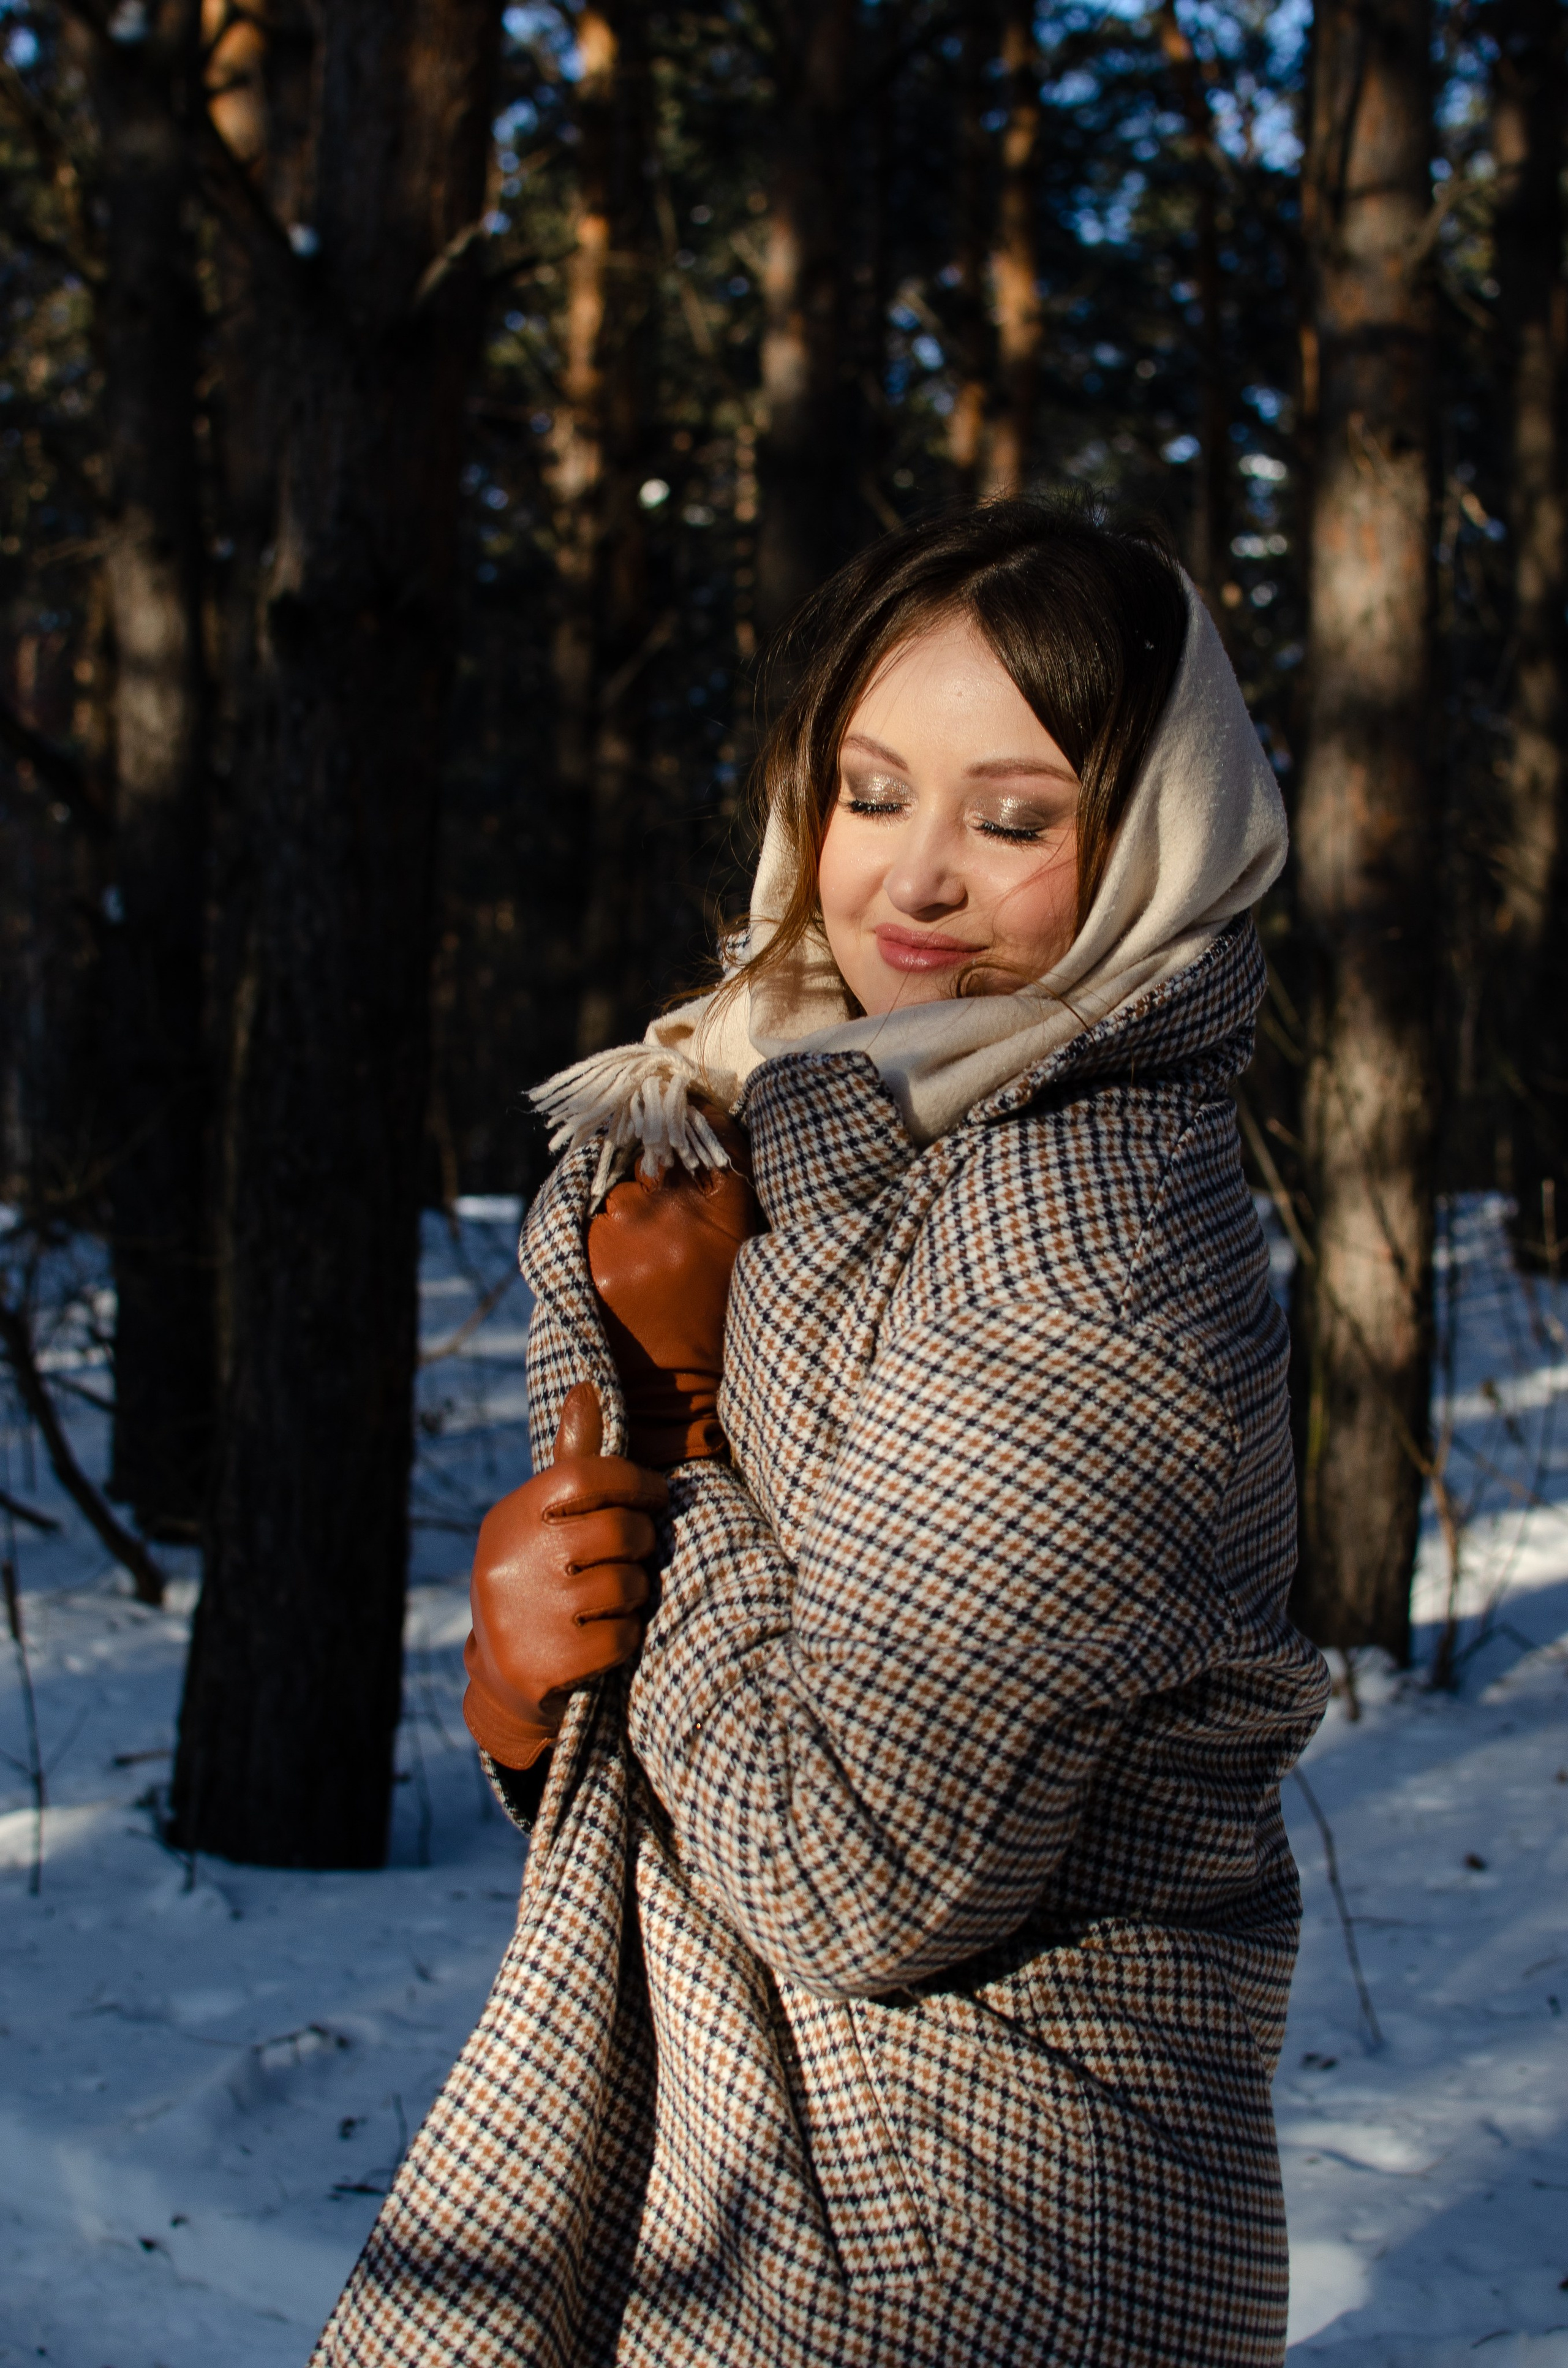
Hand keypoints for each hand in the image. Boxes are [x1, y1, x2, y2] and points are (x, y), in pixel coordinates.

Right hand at [462, 1382, 668, 1768]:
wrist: (502, 1677)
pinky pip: (624, 1636)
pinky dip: (626, 1636)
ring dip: (634, 1592)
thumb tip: (588, 1387)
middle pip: (619, 1531)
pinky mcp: (545, 1666)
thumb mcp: (543, 1519)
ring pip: (628, 1585)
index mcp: (510, 1518)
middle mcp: (510, 1563)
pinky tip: (603, 1636)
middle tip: (636, 1552)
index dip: (634, 1481)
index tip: (657, 1493)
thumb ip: (572, 1460)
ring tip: (611, 1596)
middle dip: (641, 1542)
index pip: (583, 1476)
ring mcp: (526, 1616)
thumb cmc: (539, 1577)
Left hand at [588, 1109, 762, 1467]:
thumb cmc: (718, 1318)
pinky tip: (621, 1263)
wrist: (678, 1392)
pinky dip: (600, 1232)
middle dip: (655, 1168)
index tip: (691, 1113)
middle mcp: (675, 1213)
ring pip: (618, 1188)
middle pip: (654, 1155)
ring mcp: (627, 1233)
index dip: (696, 1119)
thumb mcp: (742, 1250)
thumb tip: (701, 1126)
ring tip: (644, 1249)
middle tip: (664, 1207)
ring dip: (626, 1204)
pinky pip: (590, 1218)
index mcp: (724, 1211)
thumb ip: (724, 1191)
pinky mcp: (591, 1256)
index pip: (709, 1133)